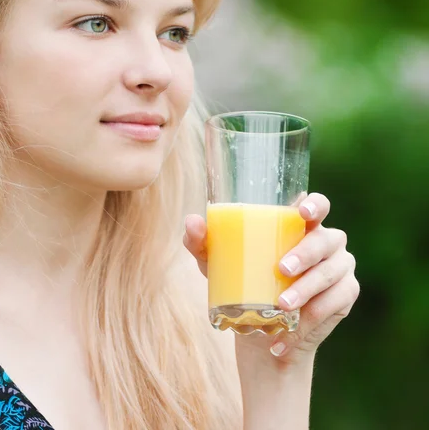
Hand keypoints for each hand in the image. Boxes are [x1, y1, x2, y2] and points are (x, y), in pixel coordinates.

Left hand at [183, 193, 359, 365]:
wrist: (261, 333)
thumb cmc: (241, 283)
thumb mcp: (218, 264)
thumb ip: (203, 242)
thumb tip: (192, 221)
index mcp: (300, 225)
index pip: (318, 205)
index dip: (315, 204)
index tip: (302, 212)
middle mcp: (326, 240)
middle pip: (325, 239)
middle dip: (305, 253)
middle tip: (281, 269)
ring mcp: (340, 266)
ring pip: (331, 271)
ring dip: (308, 288)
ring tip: (283, 306)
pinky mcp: (346, 293)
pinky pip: (336, 300)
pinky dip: (314, 316)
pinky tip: (293, 329)